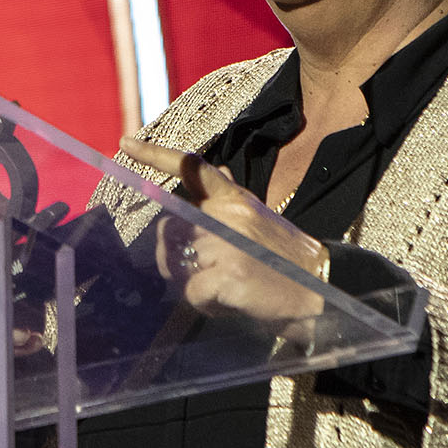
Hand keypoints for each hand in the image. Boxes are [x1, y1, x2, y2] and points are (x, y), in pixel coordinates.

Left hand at [119, 137, 327, 327]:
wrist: (322, 292)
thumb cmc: (285, 261)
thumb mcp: (260, 219)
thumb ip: (231, 198)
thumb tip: (220, 169)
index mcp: (234, 199)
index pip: (191, 168)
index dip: (154, 154)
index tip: (125, 143)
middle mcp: (228, 215)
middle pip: (167, 231)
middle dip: (175, 259)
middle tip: (205, 275)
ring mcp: (228, 244)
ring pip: (176, 264)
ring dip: (192, 284)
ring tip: (223, 288)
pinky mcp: (229, 273)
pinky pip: (191, 291)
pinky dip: (204, 304)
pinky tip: (228, 302)